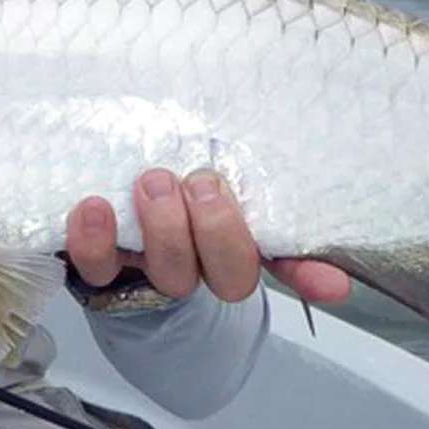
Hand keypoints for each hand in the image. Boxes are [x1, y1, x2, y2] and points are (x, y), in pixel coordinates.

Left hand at [66, 168, 350, 304]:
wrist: (99, 195)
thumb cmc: (166, 171)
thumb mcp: (205, 157)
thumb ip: (237, 159)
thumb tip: (285, 143)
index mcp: (234, 235)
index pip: (286, 261)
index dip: (308, 274)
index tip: (334, 285)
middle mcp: (201, 261)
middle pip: (230, 276)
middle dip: (219, 229)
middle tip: (200, 181)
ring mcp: (152, 270)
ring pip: (173, 275)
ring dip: (166, 228)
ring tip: (152, 181)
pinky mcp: (102, 268)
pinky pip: (100, 268)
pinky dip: (95, 239)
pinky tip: (94, 206)